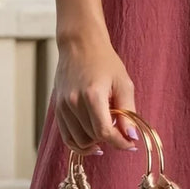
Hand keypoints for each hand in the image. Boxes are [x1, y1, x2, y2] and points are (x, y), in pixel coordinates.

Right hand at [53, 31, 139, 156]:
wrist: (80, 44)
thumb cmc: (104, 61)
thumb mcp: (123, 83)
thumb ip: (127, 112)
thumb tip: (132, 137)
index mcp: (92, 95)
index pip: (104, 132)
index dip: (120, 142)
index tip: (131, 144)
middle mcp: (73, 102)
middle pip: (93, 137)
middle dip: (110, 139)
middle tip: (121, 130)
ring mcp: (62, 106)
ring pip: (79, 140)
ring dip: (95, 141)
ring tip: (106, 129)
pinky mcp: (57, 108)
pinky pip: (66, 136)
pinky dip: (79, 143)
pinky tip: (92, 143)